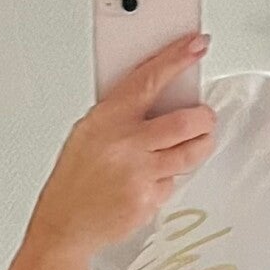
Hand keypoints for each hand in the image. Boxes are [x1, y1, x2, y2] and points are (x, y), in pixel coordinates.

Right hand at [28, 31, 216, 258]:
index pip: (150, 78)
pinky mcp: (148, 200)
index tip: (197, 45)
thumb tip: (161, 93)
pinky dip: (171, 178)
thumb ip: (122, 113)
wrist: (64, 224)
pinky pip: (174, 182)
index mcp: (107, 118)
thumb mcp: (89, 131)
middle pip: (185, 121)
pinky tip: (154, 178)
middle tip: (205, 117)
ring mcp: (138, 173)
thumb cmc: (76, 177)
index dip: (177, 58)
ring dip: (201, 145)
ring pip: (190, 153)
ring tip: (197, 142)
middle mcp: (125, 143)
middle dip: (204, 118)